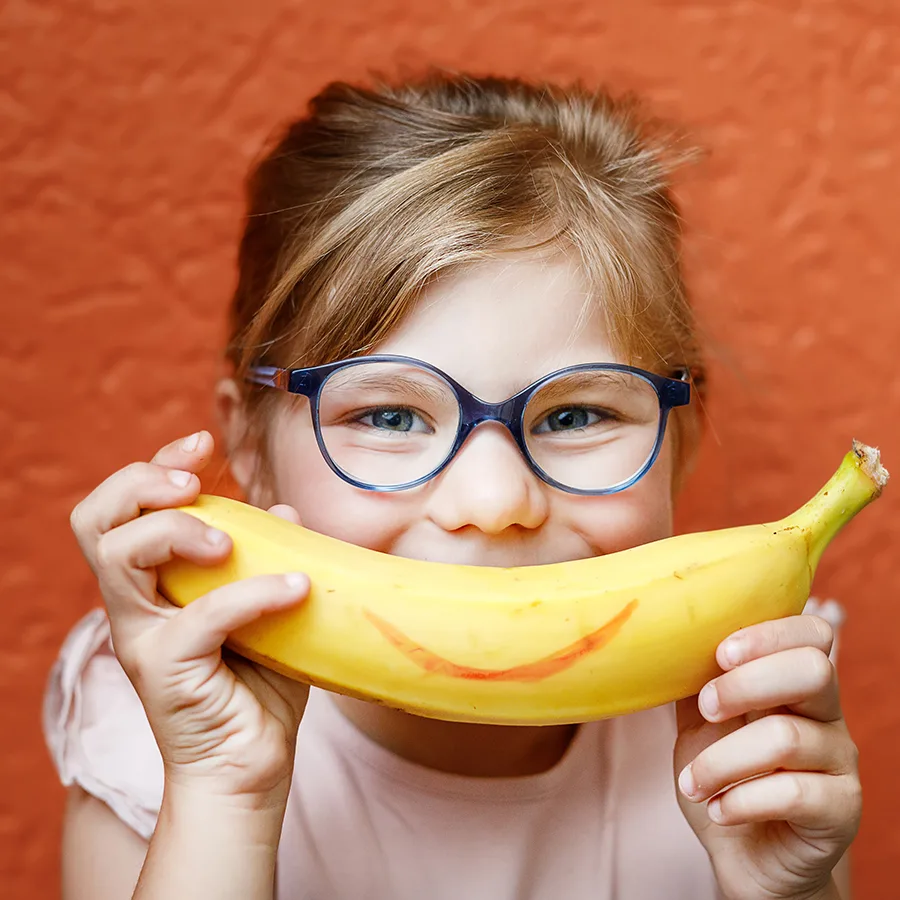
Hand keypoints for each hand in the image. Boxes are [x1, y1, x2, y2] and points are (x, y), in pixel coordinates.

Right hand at [70, 431, 311, 804]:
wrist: (250, 770)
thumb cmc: (258, 690)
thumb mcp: (268, 611)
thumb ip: (271, 560)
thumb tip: (287, 512)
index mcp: (152, 585)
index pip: (123, 509)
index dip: (153, 466)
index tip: (201, 443)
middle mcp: (133, 606)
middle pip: (95, 519)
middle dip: (141, 482)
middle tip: (193, 483)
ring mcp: (142, 639)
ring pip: (120, 556)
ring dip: (177, 531)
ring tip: (231, 542)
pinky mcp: (165, 672)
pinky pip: (199, 616)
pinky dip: (252, 593)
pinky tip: (296, 589)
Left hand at [674, 615, 860, 899]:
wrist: (744, 857)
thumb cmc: (723, 778)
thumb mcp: (700, 723)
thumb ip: (694, 680)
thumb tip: (662, 638)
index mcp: (794, 684)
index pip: (811, 634)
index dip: (769, 634)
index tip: (719, 653)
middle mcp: (827, 716)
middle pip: (813, 671)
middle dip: (746, 684)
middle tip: (706, 709)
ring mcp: (840, 763)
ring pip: (787, 737)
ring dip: (722, 760)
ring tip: (691, 783)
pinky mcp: (842, 811)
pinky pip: (795, 793)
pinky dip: (742, 800)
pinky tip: (718, 810)